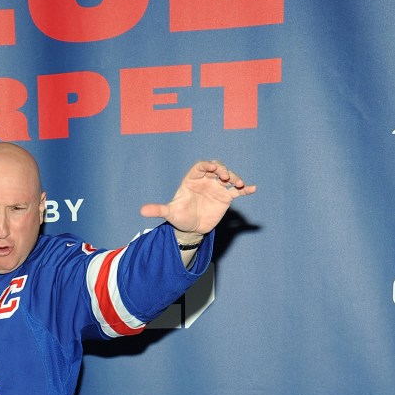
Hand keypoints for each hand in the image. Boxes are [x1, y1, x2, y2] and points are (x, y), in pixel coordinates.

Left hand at [140, 160, 255, 242]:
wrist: (190, 229)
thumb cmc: (179, 218)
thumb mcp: (169, 214)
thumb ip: (158, 210)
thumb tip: (141, 211)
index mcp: (192, 179)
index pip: (200, 166)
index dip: (207, 165)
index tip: (213, 168)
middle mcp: (206, 180)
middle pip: (217, 168)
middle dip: (222, 170)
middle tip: (225, 177)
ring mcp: (217, 188)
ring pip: (228, 178)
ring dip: (234, 178)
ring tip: (238, 184)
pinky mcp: (226, 198)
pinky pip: (237, 191)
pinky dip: (245, 189)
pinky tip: (253, 189)